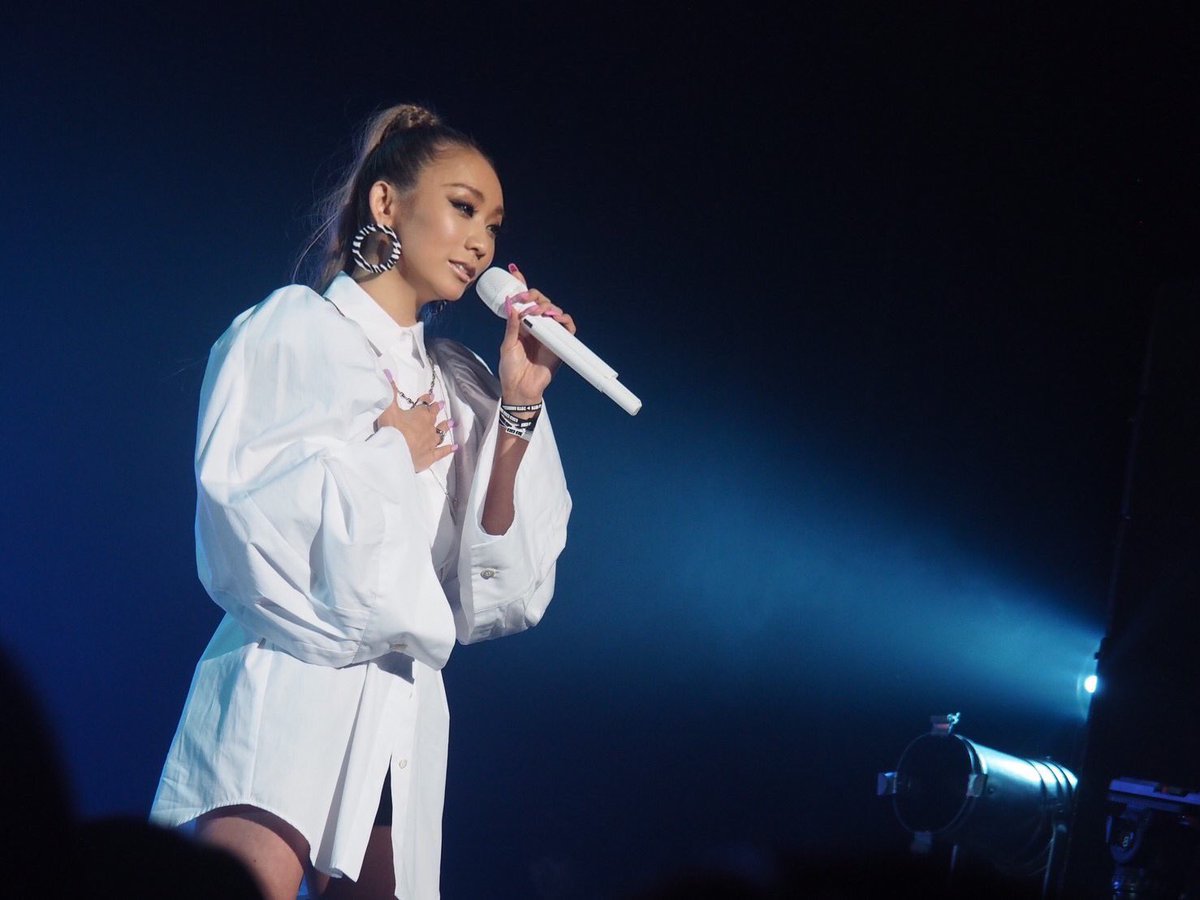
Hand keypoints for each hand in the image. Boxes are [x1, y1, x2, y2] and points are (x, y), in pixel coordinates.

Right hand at [374, 389, 455, 472]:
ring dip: (445, 427)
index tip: (430, 395)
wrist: (395, 452)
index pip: (425, 404)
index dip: (427, 399)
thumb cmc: (392, 429)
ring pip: (440, 433)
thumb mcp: (389, 407)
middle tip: (441, 405)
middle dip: (436, 410)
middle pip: (434, 417)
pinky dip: (448, 449)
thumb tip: (387, 372)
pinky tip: (455, 447)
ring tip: (451, 423)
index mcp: (420, 415)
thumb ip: (390, 390)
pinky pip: (442, 452)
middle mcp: (429, 427)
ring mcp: (431, 442)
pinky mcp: (430, 456)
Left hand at [498, 263, 576, 405]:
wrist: (521, 388)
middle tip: (526, 300)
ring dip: (547, 307)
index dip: (521, 285)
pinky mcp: (560, 344)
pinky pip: (568, 327)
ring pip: (554, 311)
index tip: (514, 271)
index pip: (523, 301)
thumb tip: (512, 305)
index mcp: (521, 324)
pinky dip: (564, 320)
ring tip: (538, 312)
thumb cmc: (511, 370)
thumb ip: (511, 326)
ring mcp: (549, 334)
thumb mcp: (507, 345)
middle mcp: (536, 326)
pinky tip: (554, 318)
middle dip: (533, 296)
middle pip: (540, 302)